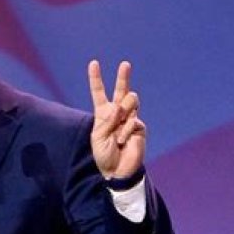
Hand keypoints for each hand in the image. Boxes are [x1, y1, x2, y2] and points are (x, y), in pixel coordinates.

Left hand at [88, 60, 145, 178]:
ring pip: (131, 101)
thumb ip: (107, 121)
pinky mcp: (139, 126)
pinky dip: (125, 130)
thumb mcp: (98, 137)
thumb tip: (118, 106)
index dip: (96, 78)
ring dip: (123, 112)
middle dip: (123, 77)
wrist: (117, 170)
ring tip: (117, 132)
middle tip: (125, 64)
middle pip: (121, 90)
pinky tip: (123, 141)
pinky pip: (133, 120)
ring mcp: (129, 118)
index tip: (93, 63)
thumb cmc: (103, 154)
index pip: (99, 93)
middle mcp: (117, 113)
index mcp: (103, 114)